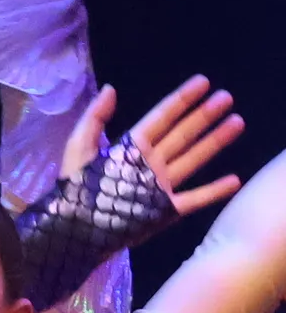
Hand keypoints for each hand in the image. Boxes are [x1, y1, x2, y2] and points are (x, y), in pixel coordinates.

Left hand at [58, 76, 245, 211]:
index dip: (181, 99)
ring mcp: (159, 186)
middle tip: (227, 97)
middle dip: (204, 116)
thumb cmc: (75, 188)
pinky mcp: (165, 210)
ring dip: (215, 142)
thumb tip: (111, 88)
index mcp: (131, 147)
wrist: (74, 230)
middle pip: (182, 134)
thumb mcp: (79, 148)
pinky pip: (194, 199)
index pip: (161, 117)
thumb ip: (94, 118)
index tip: (203, 82)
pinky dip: (214, 191)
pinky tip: (235, 180)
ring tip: (237, 122)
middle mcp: (150, 163)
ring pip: (193, 159)